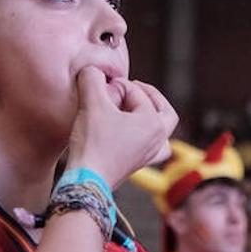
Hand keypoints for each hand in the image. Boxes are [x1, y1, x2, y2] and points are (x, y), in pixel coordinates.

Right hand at [66, 67, 176, 187]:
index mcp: (154, 122)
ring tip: (137, 112)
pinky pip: (154, 150)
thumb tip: (92, 70)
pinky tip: (134, 137)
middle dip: (149, 96)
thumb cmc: (93, 143)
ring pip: (162, 132)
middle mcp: (158, 139)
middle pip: (164, 110)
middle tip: (132, 88)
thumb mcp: (91, 104)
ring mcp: (150, 155)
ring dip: (153, 118)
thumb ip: (92, 79)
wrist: (86, 181)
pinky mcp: (139, 166)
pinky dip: (148, 140)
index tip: (99, 86)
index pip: (136, 93)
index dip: (116, 85)